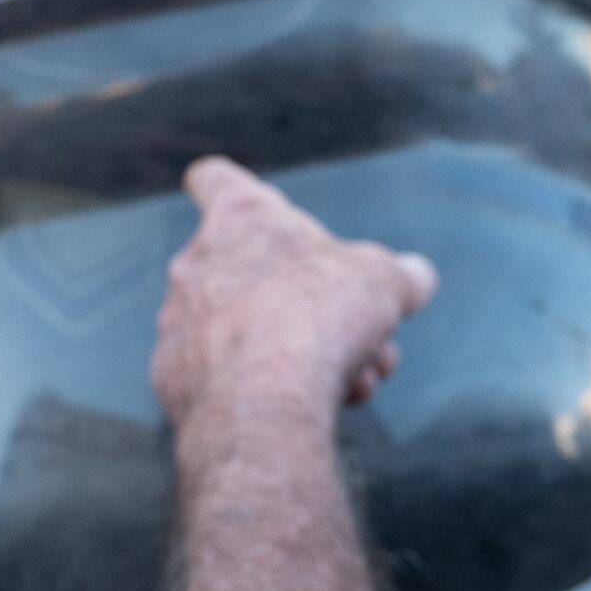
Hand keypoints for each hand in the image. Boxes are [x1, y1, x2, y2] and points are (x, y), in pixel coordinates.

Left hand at [151, 157, 438, 443]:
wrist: (263, 399)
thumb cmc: (321, 318)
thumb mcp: (384, 284)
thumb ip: (399, 275)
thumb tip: (417, 277)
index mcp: (240, 219)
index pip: (216, 180)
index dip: (234, 187)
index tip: (259, 208)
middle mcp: (195, 264)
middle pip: (259, 275)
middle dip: (316, 308)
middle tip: (365, 340)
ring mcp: (176, 324)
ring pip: (247, 333)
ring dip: (300, 354)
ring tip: (355, 380)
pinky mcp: (172, 380)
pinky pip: (226, 378)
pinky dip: (266, 389)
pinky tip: (313, 409)